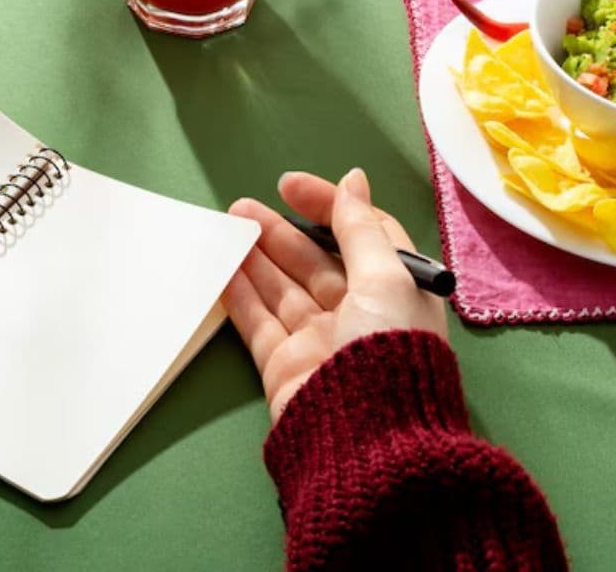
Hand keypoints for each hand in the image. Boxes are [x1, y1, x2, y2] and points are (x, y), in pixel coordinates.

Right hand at [223, 168, 446, 422]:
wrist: (364, 437)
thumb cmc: (387, 346)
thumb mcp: (386, 276)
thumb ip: (361, 227)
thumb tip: (353, 179)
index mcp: (395, 290)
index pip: (360, 235)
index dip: (328, 207)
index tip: (291, 187)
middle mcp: (358, 313)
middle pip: (314, 261)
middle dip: (280, 231)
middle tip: (243, 206)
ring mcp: (318, 340)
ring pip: (281, 287)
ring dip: (255, 255)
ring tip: (227, 225)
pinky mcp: (284, 364)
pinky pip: (258, 320)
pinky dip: (239, 293)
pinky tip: (221, 266)